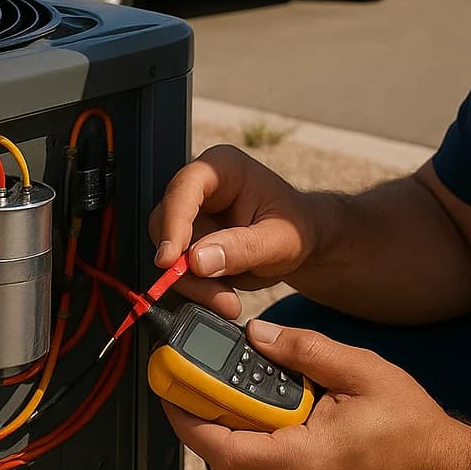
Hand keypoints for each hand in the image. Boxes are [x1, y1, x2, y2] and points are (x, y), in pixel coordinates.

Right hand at [147, 145, 321, 319]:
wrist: (303, 244)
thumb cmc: (295, 229)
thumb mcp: (279, 240)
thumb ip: (242, 249)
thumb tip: (197, 260)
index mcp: (222, 168)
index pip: (184, 189)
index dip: (172, 223)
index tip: (169, 260)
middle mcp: (200, 188)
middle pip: (167, 225)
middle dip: (186, 267)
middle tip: (217, 296)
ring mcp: (192, 216)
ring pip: (170, 253)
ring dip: (196, 284)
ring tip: (229, 301)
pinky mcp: (190, 242)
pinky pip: (180, 270)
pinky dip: (199, 289)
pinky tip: (224, 296)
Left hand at [162, 319, 469, 469]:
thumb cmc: (414, 431)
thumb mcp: (362, 371)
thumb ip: (304, 350)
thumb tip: (259, 335)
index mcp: (301, 462)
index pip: (220, 444)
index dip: (187, 414)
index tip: (170, 385)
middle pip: (228, 457)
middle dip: (214, 415)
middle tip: (204, 379)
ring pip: (249, 469)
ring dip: (244, 431)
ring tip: (256, 394)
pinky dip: (267, 449)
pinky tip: (286, 420)